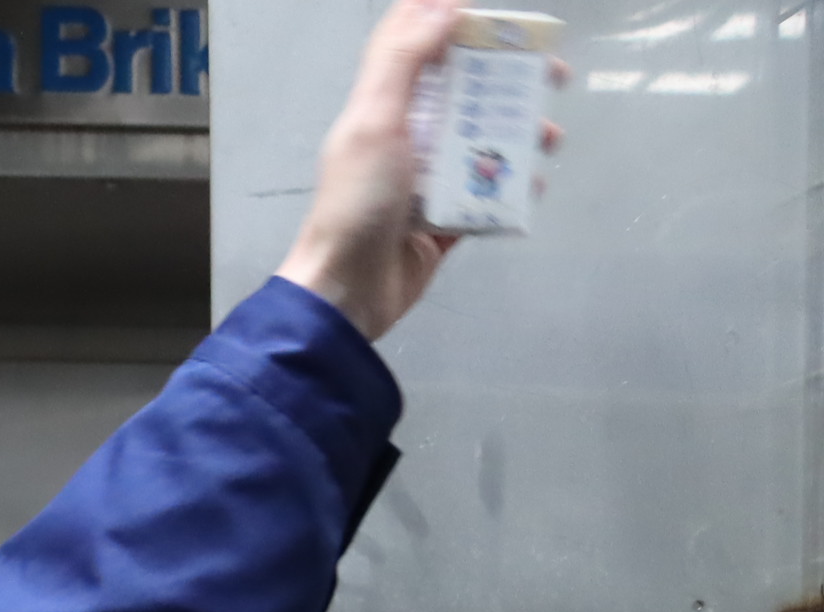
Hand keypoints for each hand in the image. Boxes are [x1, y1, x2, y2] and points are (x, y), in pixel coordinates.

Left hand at [276, 0, 560, 339]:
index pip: (412, 46)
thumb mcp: (374, 123)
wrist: (349, 292)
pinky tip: (533, 186)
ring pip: (484, 141)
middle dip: (510, 78)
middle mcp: (406, 138)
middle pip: (465, 91)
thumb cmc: (357, 204)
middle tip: (552, 75)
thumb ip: (403, 62)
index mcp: (383, 108)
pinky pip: (487, 194)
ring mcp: (427, 180)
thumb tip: (441, 7)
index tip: (493, 14)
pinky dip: (513, 187)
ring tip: (549, 139)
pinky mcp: (444, 219)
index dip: (448, 19)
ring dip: (522, 134)